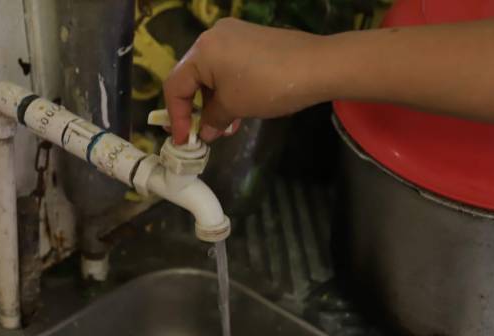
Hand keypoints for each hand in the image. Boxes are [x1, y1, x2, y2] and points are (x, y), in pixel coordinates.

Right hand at [163, 18, 325, 143]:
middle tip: (204, 134)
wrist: (318, 66)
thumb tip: (205, 132)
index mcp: (202, 50)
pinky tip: (240, 110)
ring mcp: (234, 35)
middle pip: (192, 77)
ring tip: (227, 127)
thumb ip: (213, 119)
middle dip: (197, 109)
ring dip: (215, 103)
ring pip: (212, 74)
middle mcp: (213, 37)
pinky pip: (229, 67)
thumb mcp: (235, 106)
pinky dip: (229, 90)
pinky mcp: (251, 40)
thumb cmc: (268, 86)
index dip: (176, 116)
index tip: (183, 141)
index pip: (175, 85)